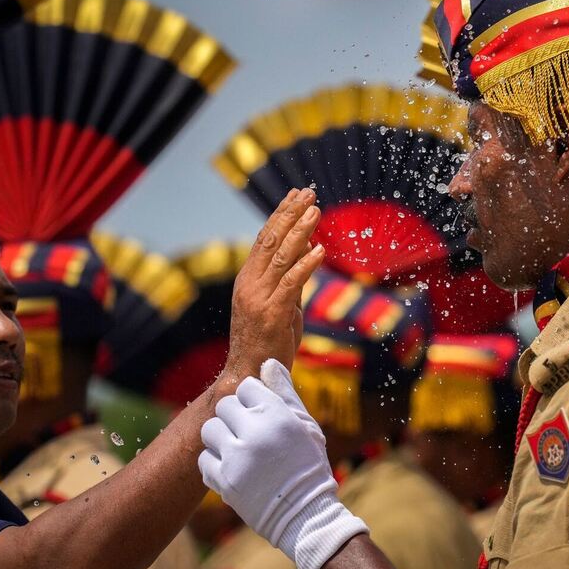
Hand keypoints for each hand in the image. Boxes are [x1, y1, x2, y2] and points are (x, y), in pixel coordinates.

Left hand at [198, 360, 367, 568]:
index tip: (260, 413)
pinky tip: (232, 467)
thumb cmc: (308, 463)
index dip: (252, 398)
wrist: (304, 513)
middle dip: (234, 416)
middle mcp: (255, 431)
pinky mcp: (224, 481)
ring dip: (220, 437)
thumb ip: (284, 392)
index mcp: (276, 414)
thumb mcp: (305, 424)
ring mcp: (237, 457)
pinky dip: (214, 463)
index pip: (246, 386)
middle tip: (247, 432)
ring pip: (209, 430)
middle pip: (224, 405)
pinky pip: (204, 459)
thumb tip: (267, 363)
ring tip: (236, 448)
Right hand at [224, 189, 323, 379]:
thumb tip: (309, 249)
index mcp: (248, 279)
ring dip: (300, 231)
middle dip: (291, 214)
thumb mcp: (280, 305)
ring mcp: (259, 298)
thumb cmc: (267, 342)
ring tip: (316, 211)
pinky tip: (320, 249)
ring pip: (281, 256)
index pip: (264, 239)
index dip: (280, 214)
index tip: (295, 195)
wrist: (250, 375)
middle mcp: (250, 284)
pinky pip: (291, 283)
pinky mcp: (273, 313)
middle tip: (308, 193)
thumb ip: (291, 279)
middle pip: (270, 240)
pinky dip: (306, 264)